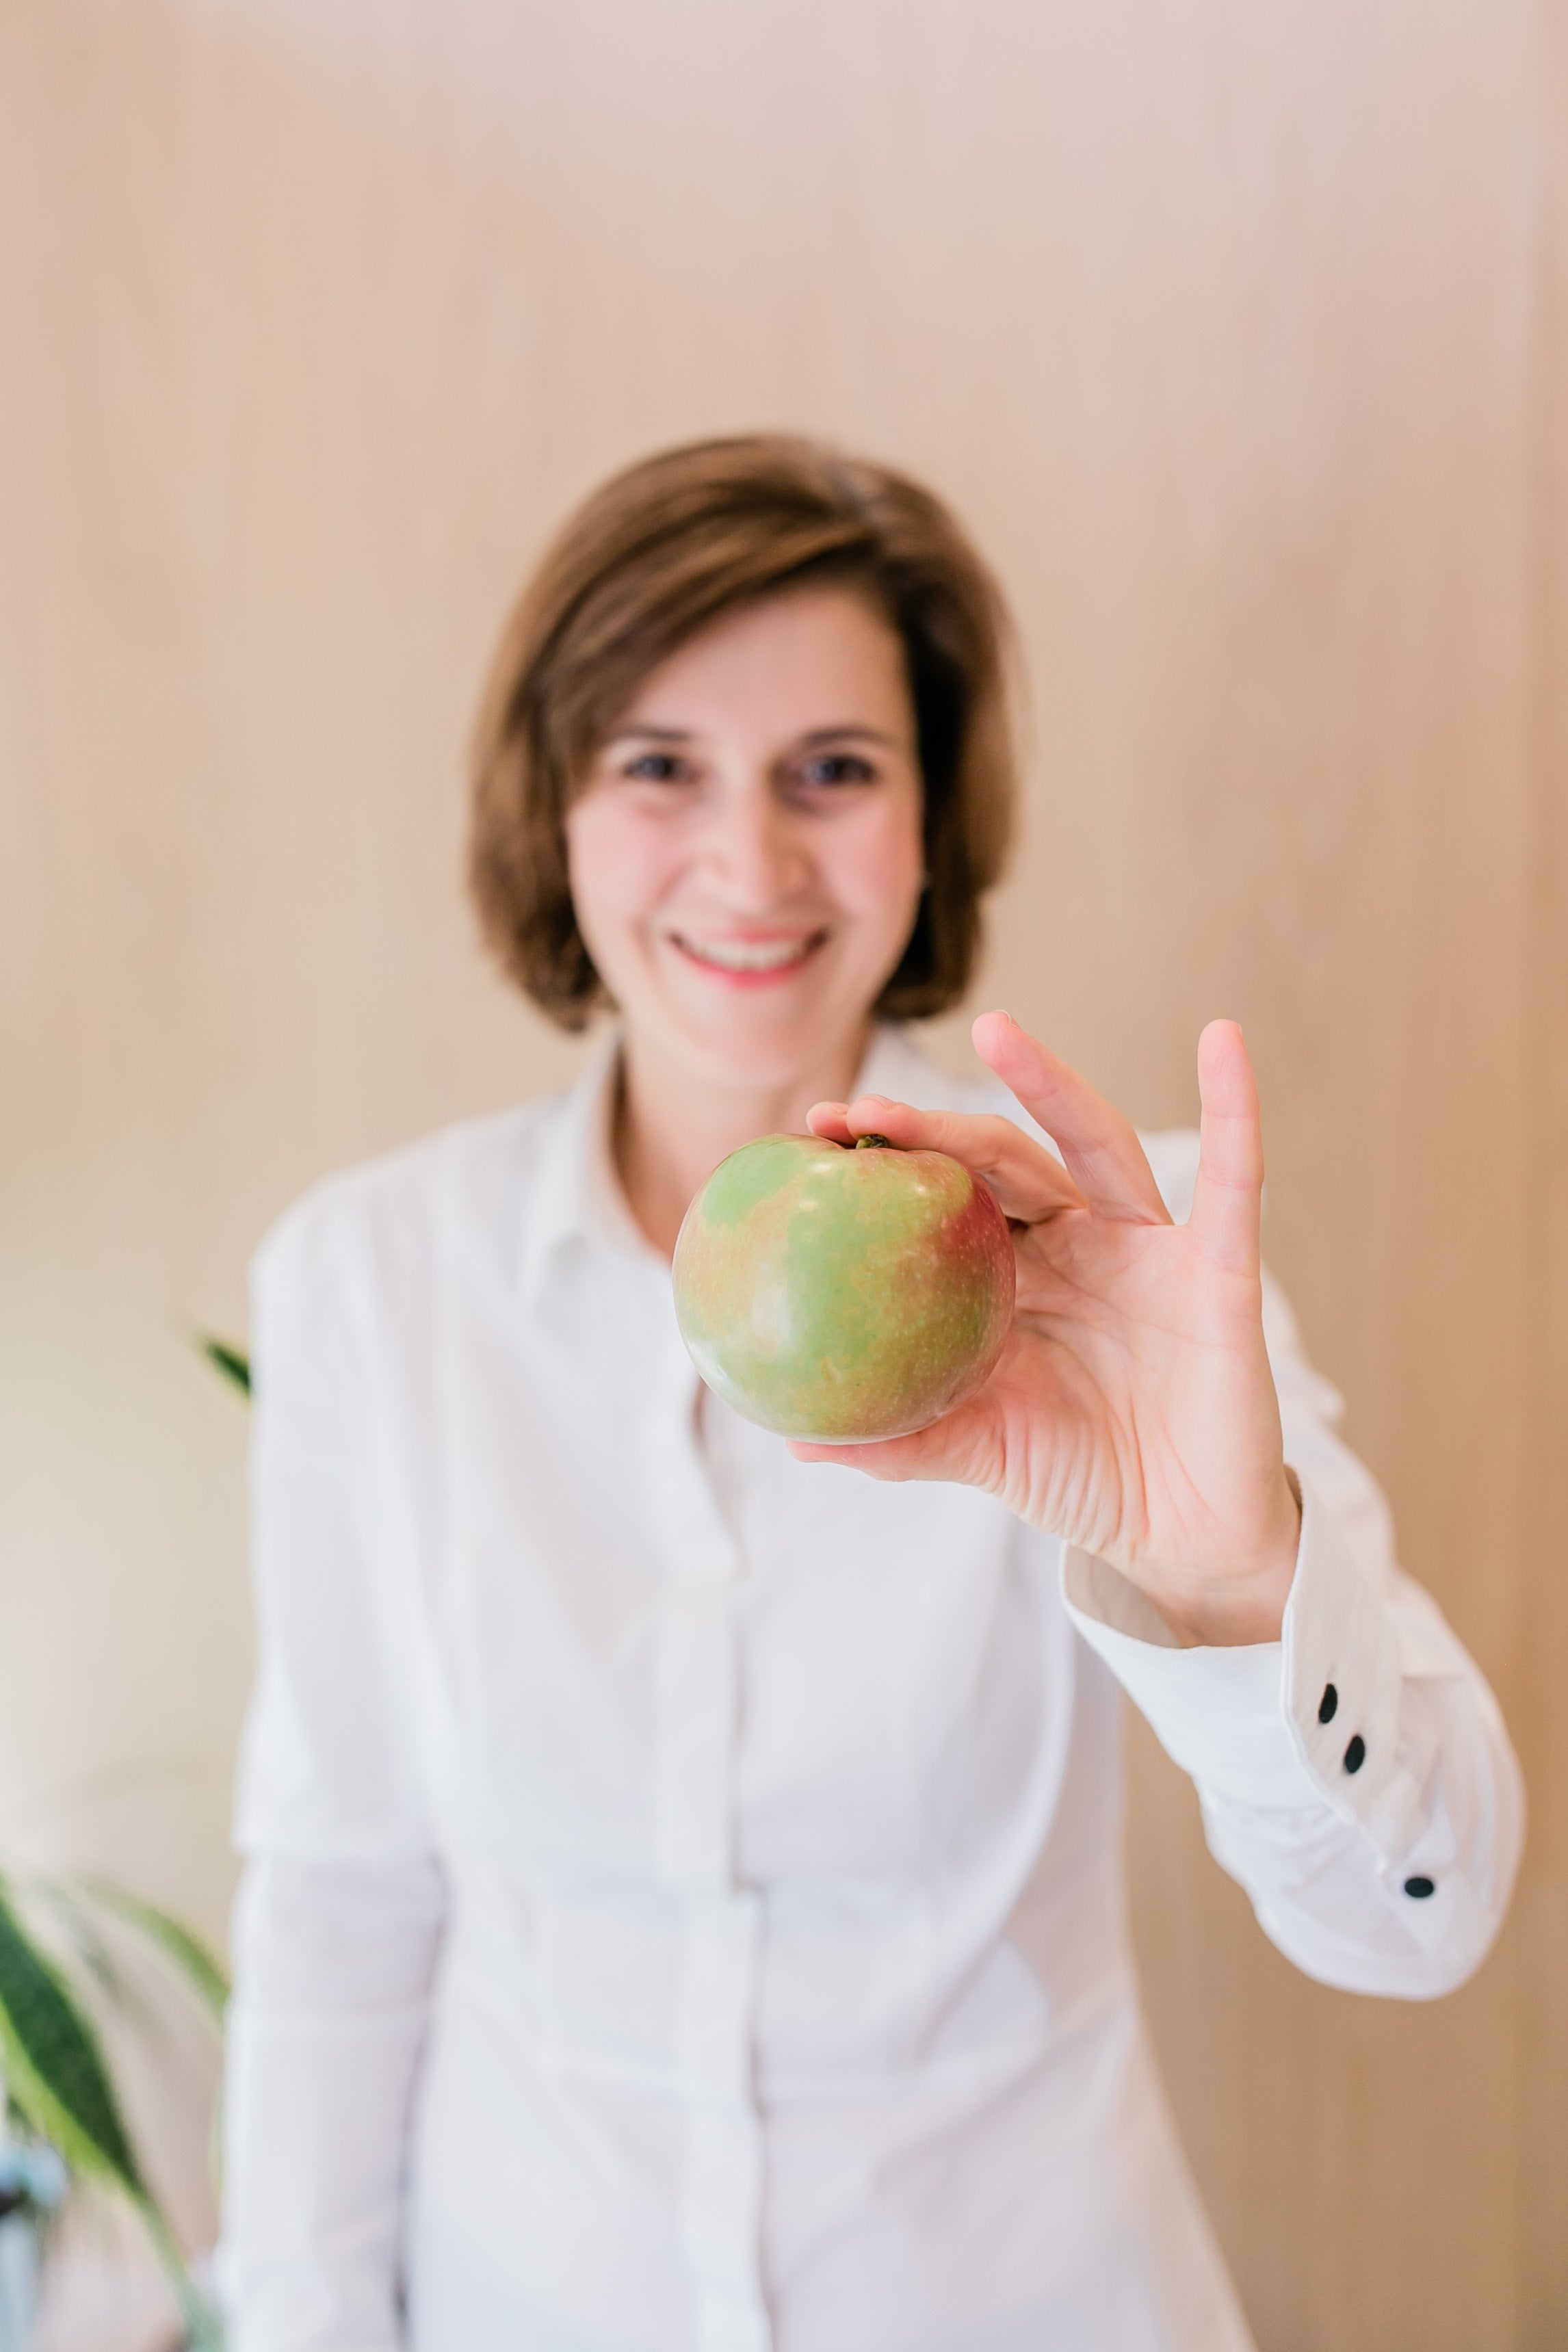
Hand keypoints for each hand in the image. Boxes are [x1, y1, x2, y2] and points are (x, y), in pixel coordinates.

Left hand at [797, 1012, 1301, 1646]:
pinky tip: (1223, 1042)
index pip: (941, 1199)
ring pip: (1093, 1145)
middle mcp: (1074, 1245)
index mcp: (1011, 1277)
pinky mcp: (1217, 1266)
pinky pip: (1233, 1179)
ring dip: (1050, 1082)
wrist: (1179, 1533)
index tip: (812, 1134)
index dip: (887, 1161)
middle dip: (935, 1127)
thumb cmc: (1079, 1478)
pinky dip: (1234, 1108)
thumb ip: (901, 1443)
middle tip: (861, 1107)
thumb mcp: (979, 1451)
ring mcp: (1145, 1249)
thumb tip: (797, 1440)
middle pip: (1002, 1160)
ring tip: (997, 1030)